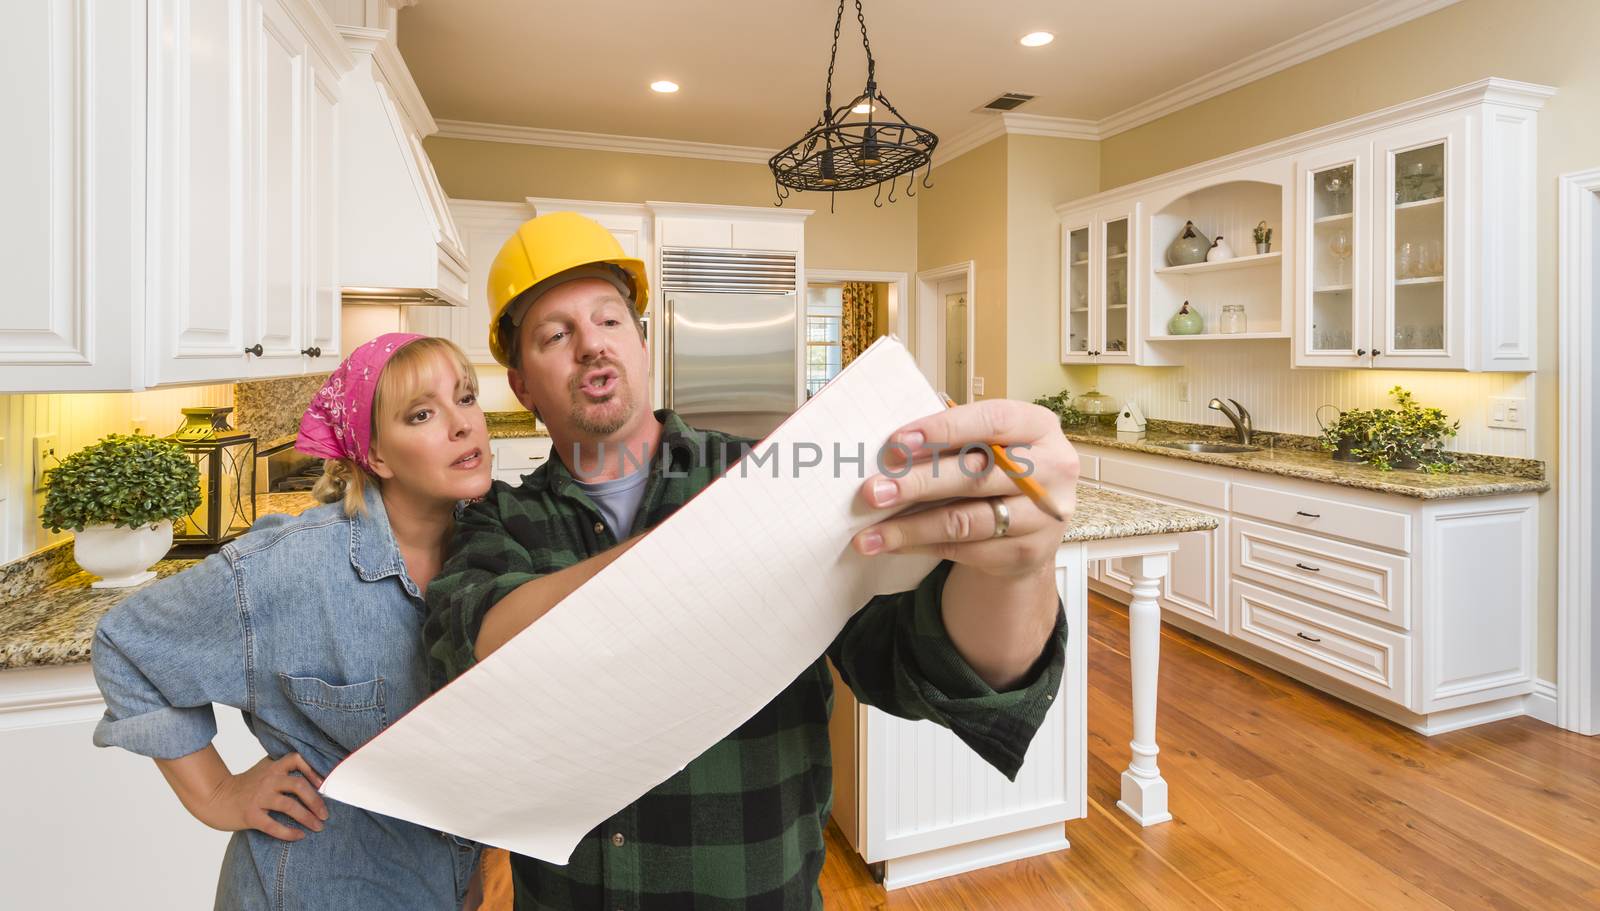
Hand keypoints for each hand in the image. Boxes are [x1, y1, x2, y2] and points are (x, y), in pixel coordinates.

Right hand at [199, 753, 329, 840]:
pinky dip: (289, 832)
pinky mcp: (250, 815)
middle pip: (299, 786)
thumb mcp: (263, 771)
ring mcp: (258, 798)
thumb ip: (283, 770)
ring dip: (308, 818)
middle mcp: (267, 780)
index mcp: (272, 767)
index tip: (323, 784)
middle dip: (316, 801)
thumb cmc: (245, 786)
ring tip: (318, 827)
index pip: (297, 759)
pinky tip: (299, 836)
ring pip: (290, 806)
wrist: (214, 798)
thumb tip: (314, 779)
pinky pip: (273, 826)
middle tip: (325, 814)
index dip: (313, 769)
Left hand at [852, 399, 1078, 576]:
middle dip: (918, 483)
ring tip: (869, 533)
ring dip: (911, 527)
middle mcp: (1052, 469)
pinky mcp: (1028, 553)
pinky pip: (965, 550)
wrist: (1031, 523)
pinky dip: (922, 546)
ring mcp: (1043, 516)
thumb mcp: (987, 443)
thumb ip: (952, 442)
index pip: (993, 421)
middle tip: (872, 491)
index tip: (897, 443)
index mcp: (1039, 427)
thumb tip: (890, 453)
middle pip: (977, 475)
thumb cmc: (998, 468)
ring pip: (966, 521)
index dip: (943, 430)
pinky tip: (892, 544)